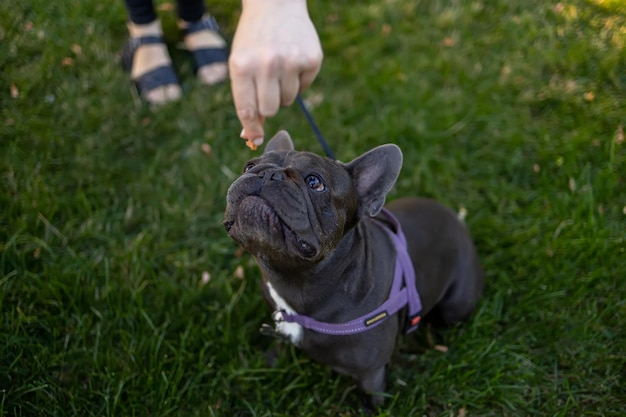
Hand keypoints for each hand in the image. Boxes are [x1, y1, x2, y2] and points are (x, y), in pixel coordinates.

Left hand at [229, 0, 322, 146]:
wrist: (275, 4)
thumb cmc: (253, 41)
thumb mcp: (241, 65)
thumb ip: (244, 98)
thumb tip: (250, 136)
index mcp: (242, 66)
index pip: (247, 109)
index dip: (252, 128)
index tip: (255, 138)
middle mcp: (266, 63)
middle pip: (270, 110)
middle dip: (269, 105)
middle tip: (267, 87)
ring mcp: (291, 60)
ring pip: (288, 100)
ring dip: (283, 91)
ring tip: (279, 68)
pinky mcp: (311, 59)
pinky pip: (304, 87)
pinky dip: (298, 79)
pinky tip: (292, 60)